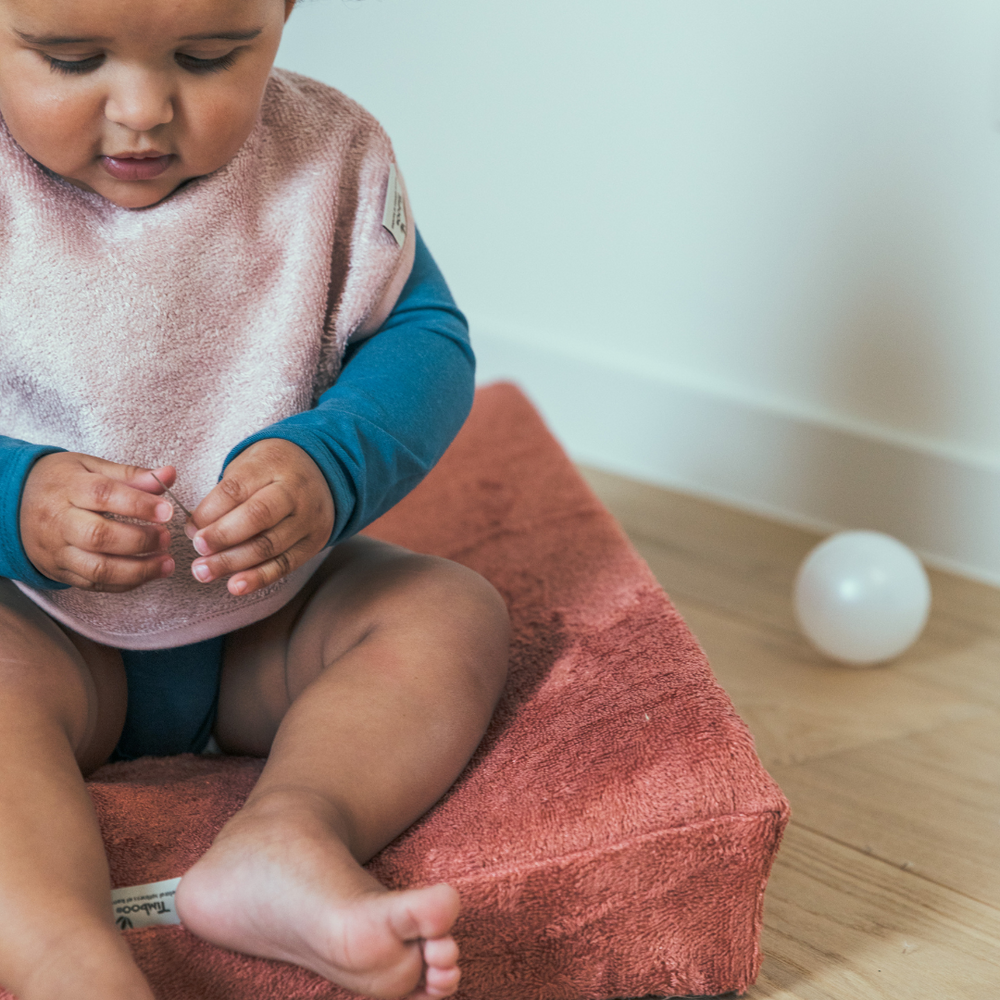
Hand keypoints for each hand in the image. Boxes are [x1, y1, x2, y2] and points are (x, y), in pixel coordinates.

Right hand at [21, 454, 176, 591]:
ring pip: (97, 569)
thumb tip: (169, 475)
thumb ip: (131, 474)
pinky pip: (93, 584)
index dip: (138, 505)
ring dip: (138, 570)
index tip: (166, 511)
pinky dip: (125, 583)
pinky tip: (148, 573)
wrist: (13, 502)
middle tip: (166, 537)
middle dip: (140, 541)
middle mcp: (59, 521)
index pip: (103, 495)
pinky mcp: (59, 571)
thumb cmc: (61, 482)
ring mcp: (57, 550)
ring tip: (166, 563)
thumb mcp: (91, 467)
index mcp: (68, 487)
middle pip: (98, 536)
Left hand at [186, 439, 334, 595]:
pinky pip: (285, 564)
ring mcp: (308, 518)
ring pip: (269, 545)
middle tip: (198, 549)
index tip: (190, 528)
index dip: (209, 511)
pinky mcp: (314, 542)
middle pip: (258, 516)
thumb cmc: (272, 472)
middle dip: (223, 536)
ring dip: (233, 562)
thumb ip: (223, 495)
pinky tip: (235, 586)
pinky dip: (259, 578)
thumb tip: (194, 530)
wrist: (321, 475)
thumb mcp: (248, 467)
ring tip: (204, 572)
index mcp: (273, 464)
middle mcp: (296, 491)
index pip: (236, 489)